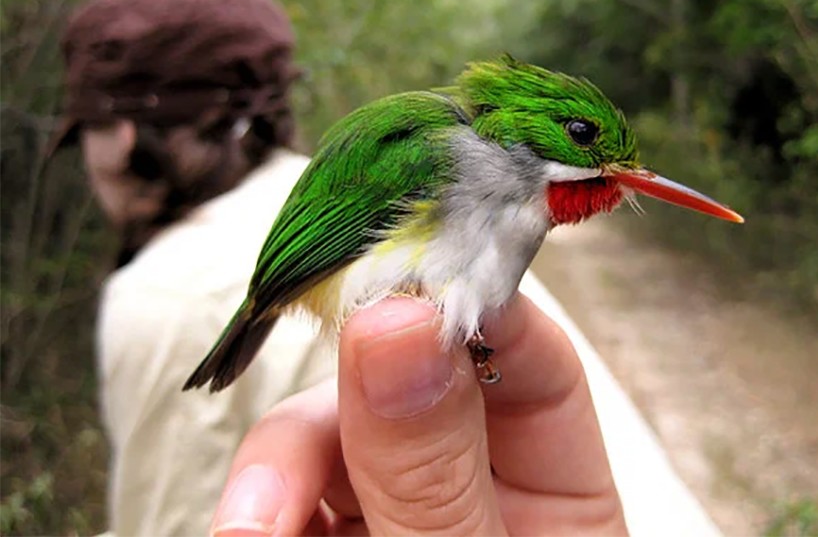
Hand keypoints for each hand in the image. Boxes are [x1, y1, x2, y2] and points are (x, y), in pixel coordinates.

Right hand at [209, 295, 627, 535]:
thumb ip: (434, 470)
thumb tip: (398, 313)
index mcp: (555, 489)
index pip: (521, 355)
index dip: (459, 313)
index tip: (385, 305)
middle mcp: (474, 486)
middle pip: (401, 389)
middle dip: (331, 423)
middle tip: (274, 496)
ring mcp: (395, 514)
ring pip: (325, 443)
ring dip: (272, 487)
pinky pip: (287, 504)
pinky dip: (261, 517)